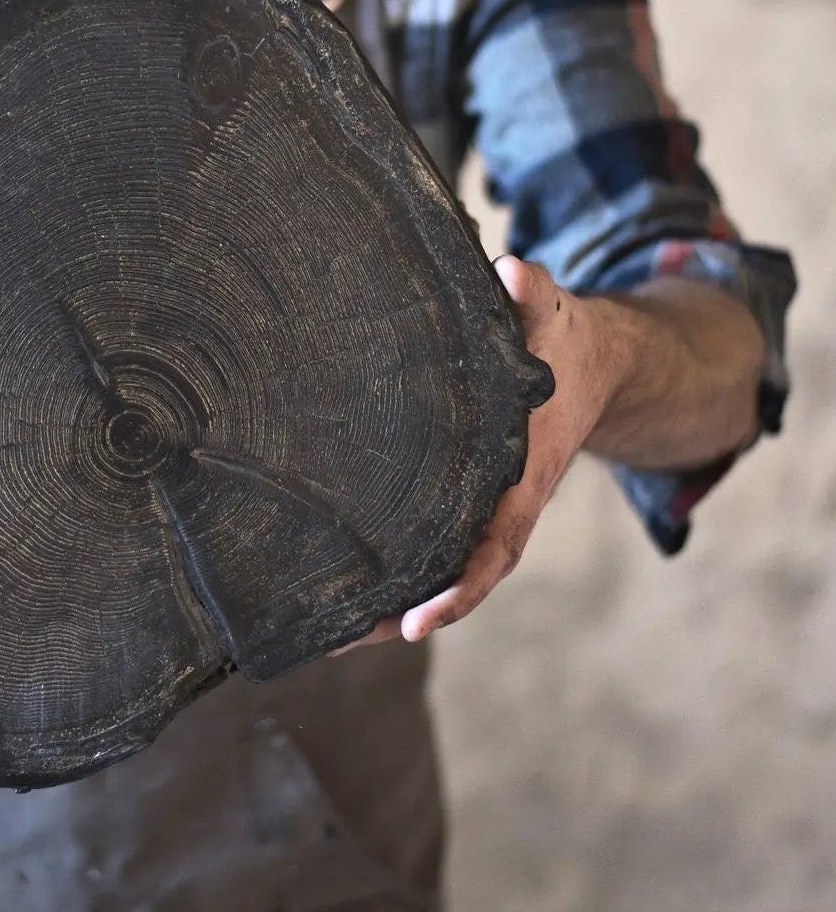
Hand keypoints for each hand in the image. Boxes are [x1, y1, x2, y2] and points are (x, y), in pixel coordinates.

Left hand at [331, 254, 614, 654]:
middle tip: (335, 638)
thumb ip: (535, 295)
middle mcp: (502, 502)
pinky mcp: (462, 496)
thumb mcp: (554, 313)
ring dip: (384, 603)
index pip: (494, 544)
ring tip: (321, 630)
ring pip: (437, 569)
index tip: (415, 621)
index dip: (458, 587)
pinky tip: (339, 585)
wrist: (590, 363)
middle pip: (454, 577)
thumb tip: (514, 273)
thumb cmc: (562, 340)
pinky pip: (430, 544)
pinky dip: (393, 571)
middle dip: (400, 612)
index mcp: (525, 473)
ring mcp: (483, 506)